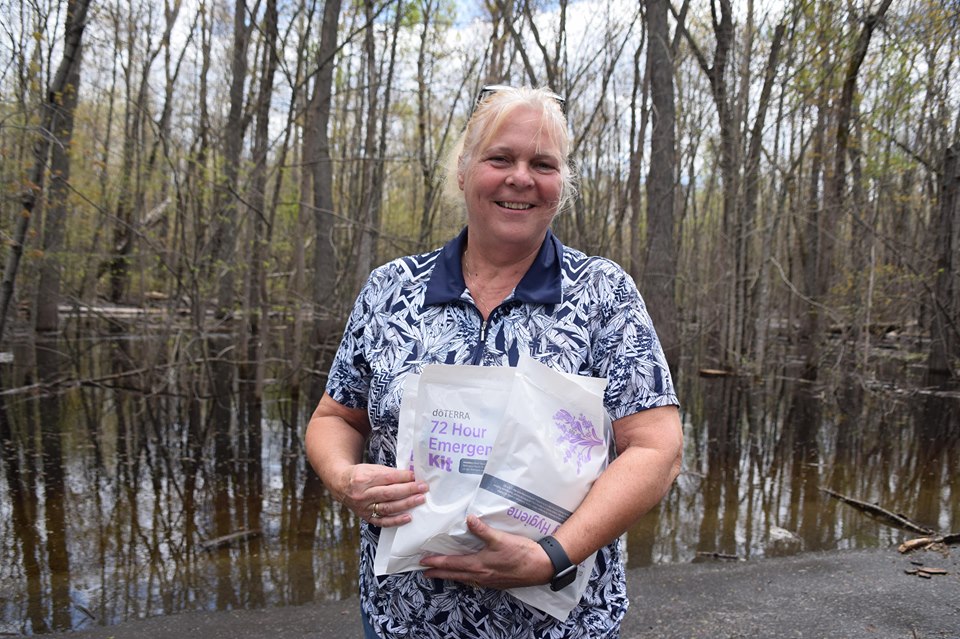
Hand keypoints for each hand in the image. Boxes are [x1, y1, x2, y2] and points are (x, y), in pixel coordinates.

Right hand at [335, 464, 427, 526]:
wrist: (341, 485)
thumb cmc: (359, 475)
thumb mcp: (371, 468)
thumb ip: (389, 473)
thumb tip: (410, 476)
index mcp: (364, 478)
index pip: (388, 478)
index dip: (404, 477)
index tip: (416, 476)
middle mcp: (363, 494)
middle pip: (389, 493)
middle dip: (409, 490)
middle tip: (423, 488)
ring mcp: (364, 508)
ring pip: (388, 508)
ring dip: (406, 504)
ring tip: (420, 499)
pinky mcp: (366, 517)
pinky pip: (382, 521)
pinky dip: (396, 521)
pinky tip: (408, 517)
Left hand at [420, 515, 554, 588]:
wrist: (540, 567)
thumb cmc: (521, 553)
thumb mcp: (501, 539)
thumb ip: (483, 530)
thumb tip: (469, 519)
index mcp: (479, 565)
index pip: (452, 564)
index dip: (437, 563)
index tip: (423, 563)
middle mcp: (481, 576)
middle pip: (454, 575)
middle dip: (439, 573)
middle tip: (425, 573)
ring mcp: (489, 580)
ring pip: (464, 579)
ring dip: (451, 576)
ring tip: (441, 574)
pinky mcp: (497, 582)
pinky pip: (474, 581)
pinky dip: (465, 578)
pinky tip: (467, 575)